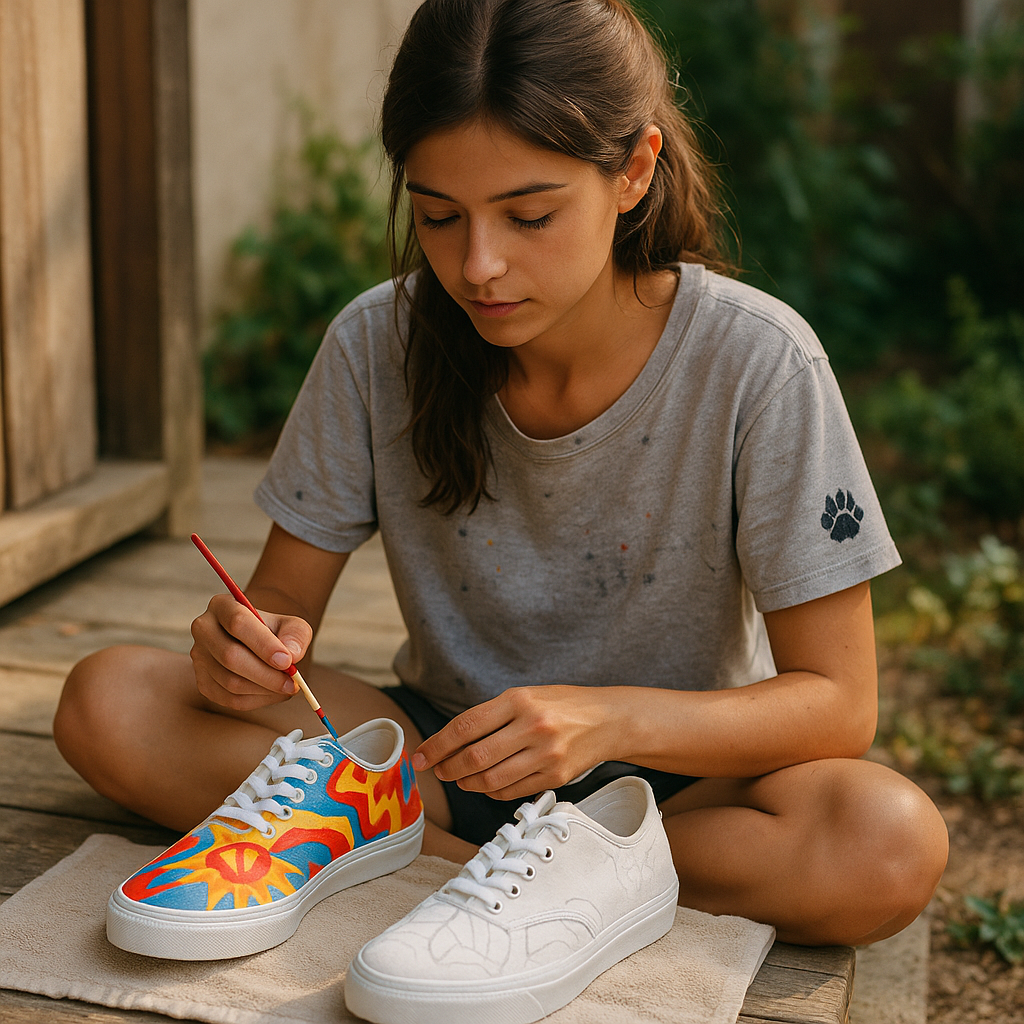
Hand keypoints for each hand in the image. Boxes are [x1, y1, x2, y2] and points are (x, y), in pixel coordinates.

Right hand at [190, 592, 312, 710]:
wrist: (261, 644)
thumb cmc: (275, 632)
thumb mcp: (292, 626)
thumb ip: (296, 636)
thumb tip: (291, 655)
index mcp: (222, 606)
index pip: (237, 622)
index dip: (263, 644)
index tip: (287, 661)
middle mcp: (204, 629)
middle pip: (230, 656)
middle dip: (266, 674)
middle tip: (292, 682)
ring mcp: (200, 658)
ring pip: (230, 681)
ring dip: (264, 689)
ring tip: (287, 687)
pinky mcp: (203, 682)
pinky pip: (229, 699)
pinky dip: (256, 700)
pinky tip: (273, 693)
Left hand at [411, 685, 618, 800]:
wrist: (609, 719)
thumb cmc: (560, 705)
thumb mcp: (525, 696)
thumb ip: (491, 716)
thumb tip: (450, 742)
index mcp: (519, 699)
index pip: (466, 726)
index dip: (437, 745)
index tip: (420, 757)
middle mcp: (532, 726)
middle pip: (474, 757)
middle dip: (448, 768)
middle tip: (437, 770)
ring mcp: (545, 754)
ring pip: (490, 780)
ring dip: (467, 783)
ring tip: (460, 779)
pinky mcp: (555, 777)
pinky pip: (511, 791)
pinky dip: (491, 792)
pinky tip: (486, 785)